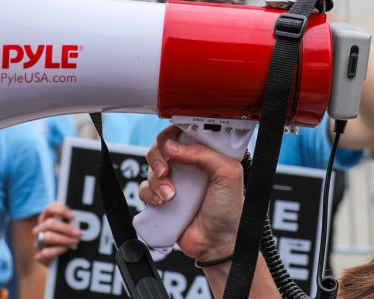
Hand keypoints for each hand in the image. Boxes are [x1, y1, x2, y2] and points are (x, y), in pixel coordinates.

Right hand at [32, 201, 80, 264]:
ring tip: (75, 241)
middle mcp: (40, 229)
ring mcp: (38, 243)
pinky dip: (57, 250)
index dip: (60, 210)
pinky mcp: (39, 256)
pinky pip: (45, 253)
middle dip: (65, 228)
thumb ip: (71, 222)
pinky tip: (65, 249)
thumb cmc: (66, 239)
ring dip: (63, 239)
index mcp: (46, 218)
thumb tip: (80, 219)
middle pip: (49, 223)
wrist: (60, 260)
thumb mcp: (68, 229)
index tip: (73, 216)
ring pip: (46, 237)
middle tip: (78, 233)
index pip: (49, 208)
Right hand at [138, 125, 243, 263]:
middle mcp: (190, 164)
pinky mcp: (162, 197)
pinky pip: (144, 187)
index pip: (186, 130)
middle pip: (163, 144)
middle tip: (167, 169)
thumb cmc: (229, 210)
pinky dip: (149, 194)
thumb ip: (205, 154)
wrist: (216, 244)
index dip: (176, 132)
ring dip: (157, 180)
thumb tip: (174, 146)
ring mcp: (175, 180)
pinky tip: (164, 203)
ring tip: (170, 196)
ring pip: (151, 165)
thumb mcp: (228, 174)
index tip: (174, 142)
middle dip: (159, 155)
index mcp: (208, 153)